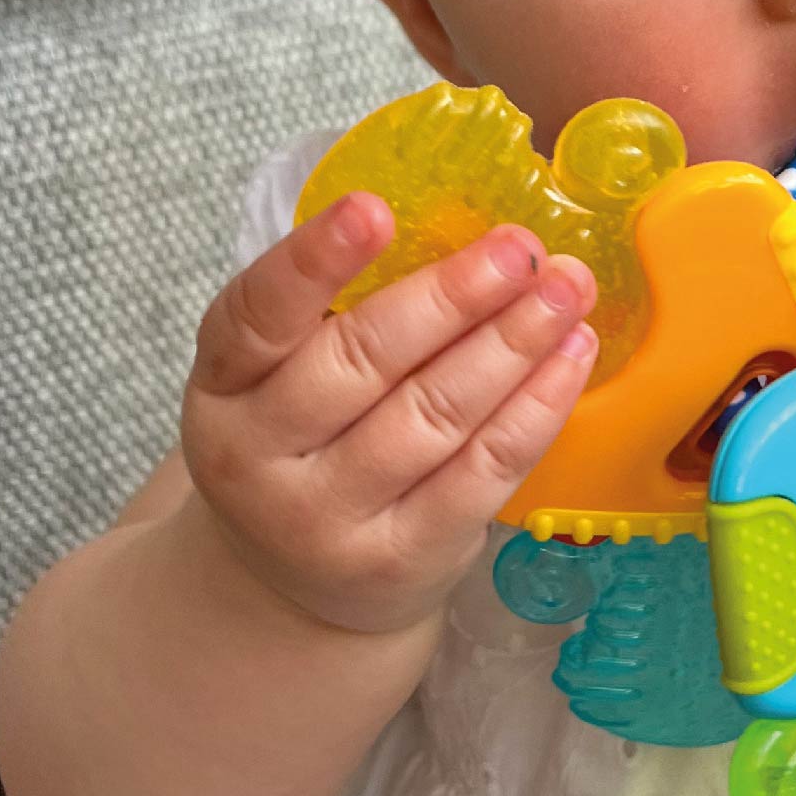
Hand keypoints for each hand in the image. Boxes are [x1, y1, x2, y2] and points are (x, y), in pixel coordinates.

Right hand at [179, 196, 598, 635]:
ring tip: (565, 289)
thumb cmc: (303, 441)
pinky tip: (571, 355)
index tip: (373, 209)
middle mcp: (259, 457)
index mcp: (224, 384)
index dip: (313, 259)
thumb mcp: (282, 375)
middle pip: (364, 361)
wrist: (290, 586)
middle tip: (521, 248)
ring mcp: (328, 518)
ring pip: (434, 415)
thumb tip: (467, 228)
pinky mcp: (402, 559)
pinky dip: (536, 407)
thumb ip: (343, 307)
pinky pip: (482, 472)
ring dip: (512, 343)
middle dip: (454, 296)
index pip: (256, 314)